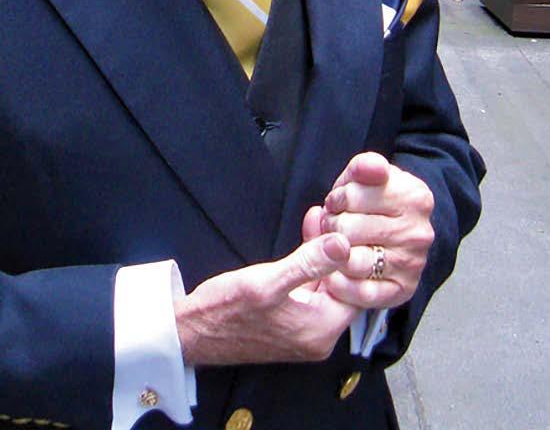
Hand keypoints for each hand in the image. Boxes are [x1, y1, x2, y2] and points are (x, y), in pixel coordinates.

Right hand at [174, 233, 359, 365]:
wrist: (191, 333)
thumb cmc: (226, 310)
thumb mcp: (267, 282)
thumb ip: (308, 263)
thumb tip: (344, 243)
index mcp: (321, 330)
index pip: (358, 289)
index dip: (355, 254)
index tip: (348, 222)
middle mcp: (319, 335)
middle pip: (342, 285)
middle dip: (338, 249)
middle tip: (332, 213)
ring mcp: (305, 329)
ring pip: (326, 284)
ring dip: (323, 253)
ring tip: (320, 216)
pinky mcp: (291, 320)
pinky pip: (310, 288)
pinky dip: (309, 263)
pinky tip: (308, 234)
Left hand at [302, 151, 433, 310]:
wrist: (398, 231)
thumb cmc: (373, 200)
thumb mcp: (367, 176)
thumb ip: (365, 166)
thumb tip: (370, 167)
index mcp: (414, 196)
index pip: (352, 196)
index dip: (337, 198)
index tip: (340, 202)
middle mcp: (419, 233)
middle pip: (348, 229)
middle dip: (332, 226)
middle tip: (334, 225)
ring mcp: (412, 264)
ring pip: (351, 262)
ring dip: (332, 254)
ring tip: (335, 245)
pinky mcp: (403, 292)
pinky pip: (359, 293)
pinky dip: (339, 284)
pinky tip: (336, 271)